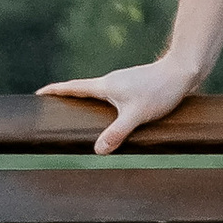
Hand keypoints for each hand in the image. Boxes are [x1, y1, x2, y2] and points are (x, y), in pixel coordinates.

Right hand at [38, 55, 200, 155]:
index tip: (39, 94)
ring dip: (87, 104)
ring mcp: (124, 84)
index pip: (74, 87)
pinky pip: (112, 98)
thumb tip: (97, 151)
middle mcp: (112, 82)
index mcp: (106, 86)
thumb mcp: (137, 115)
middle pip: (83, 91)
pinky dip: (104, 107)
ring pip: (99, 95)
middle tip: (52, 111)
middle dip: (68, 99)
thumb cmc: (161, 90)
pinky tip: (111, 119)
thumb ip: (117, 133)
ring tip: (77, 119)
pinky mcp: (135, 88)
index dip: (55, 91)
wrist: (184, 72)